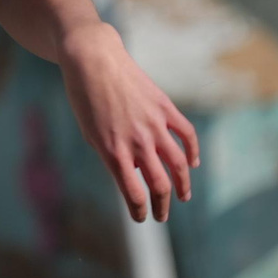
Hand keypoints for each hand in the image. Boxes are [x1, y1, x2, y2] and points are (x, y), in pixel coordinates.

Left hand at [59, 22, 198, 222]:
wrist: (93, 59)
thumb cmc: (84, 98)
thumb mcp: (90, 133)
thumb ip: (112, 156)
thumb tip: (134, 174)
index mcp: (114, 152)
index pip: (134, 194)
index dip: (140, 211)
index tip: (142, 217)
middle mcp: (137, 142)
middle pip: (160, 185)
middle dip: (162, 206)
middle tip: (162, 216)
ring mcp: (154, 125)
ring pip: (179, 165)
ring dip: (183, 185)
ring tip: (183, 196)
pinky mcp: (165, 108)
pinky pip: (187, 135)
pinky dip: (193, 152)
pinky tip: (192, 163)